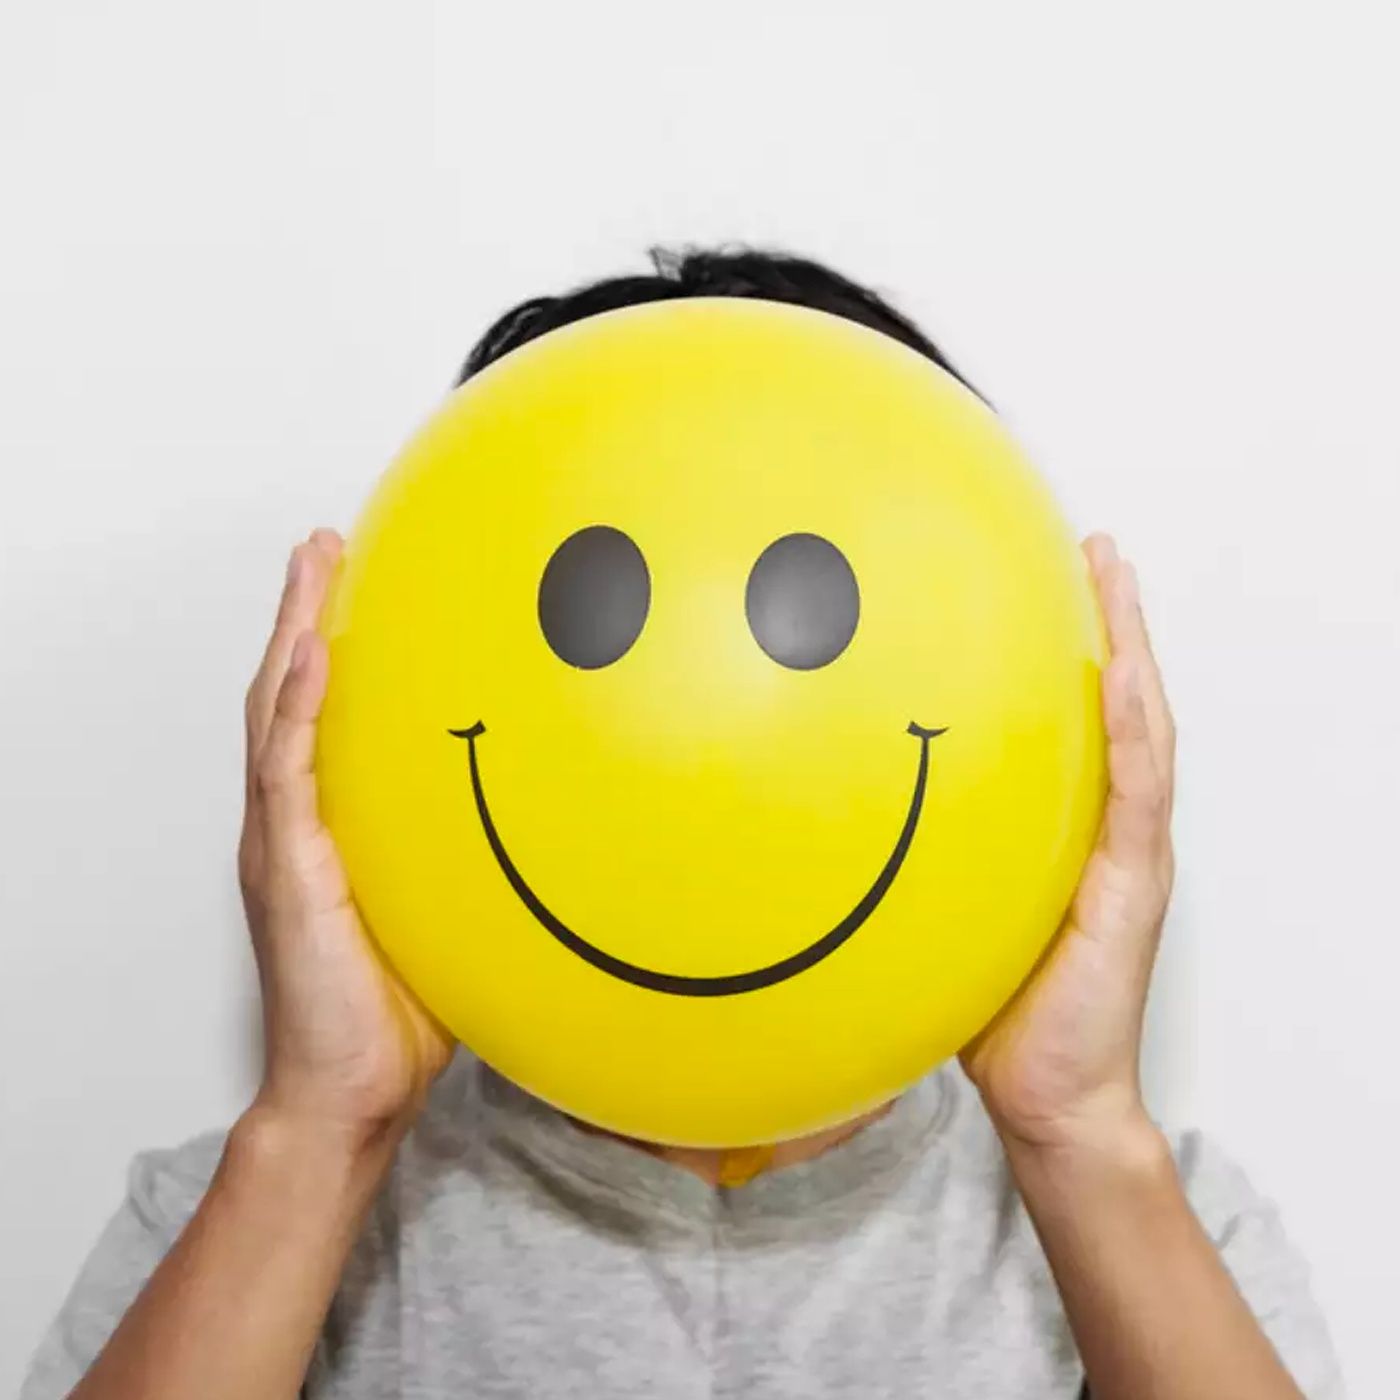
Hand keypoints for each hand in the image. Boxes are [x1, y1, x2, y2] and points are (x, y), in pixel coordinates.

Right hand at [238, 529, 451, 1145]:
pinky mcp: (287, 874)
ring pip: (275, 716)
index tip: (352, 587)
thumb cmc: (399, 1011)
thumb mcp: (449, 911)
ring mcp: (284, 846)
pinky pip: (288, 778)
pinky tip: (314, 659)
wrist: (352, 1091)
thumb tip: (555, 822)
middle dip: (303, 615)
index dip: (329, 650)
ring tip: (309, 564)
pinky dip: (296, 713)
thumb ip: (475, 858)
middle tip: (320, 544)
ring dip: (291, 635)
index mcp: (329, 828)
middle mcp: (297, 824)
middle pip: (289, 695)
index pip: (324, 718)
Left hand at [960, 534, 1174, 1152]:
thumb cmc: (993, 1006)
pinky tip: (1120, 673)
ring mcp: (1128, 853)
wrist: (1047, 1096)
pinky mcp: (1132, 885)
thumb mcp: (949, 908)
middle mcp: (1105, 827)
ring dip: (1132, 648)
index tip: (1046, 581)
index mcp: (1067, 827)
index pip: (1077, 721)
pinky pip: (1136, 792)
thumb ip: (921, 853)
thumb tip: (830, 808)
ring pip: (1142, 729)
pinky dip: (1132, 728)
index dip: (1072, 651)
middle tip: (1094, 547)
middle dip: (1111, 622)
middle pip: (1118, 704)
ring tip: (1114, 572)